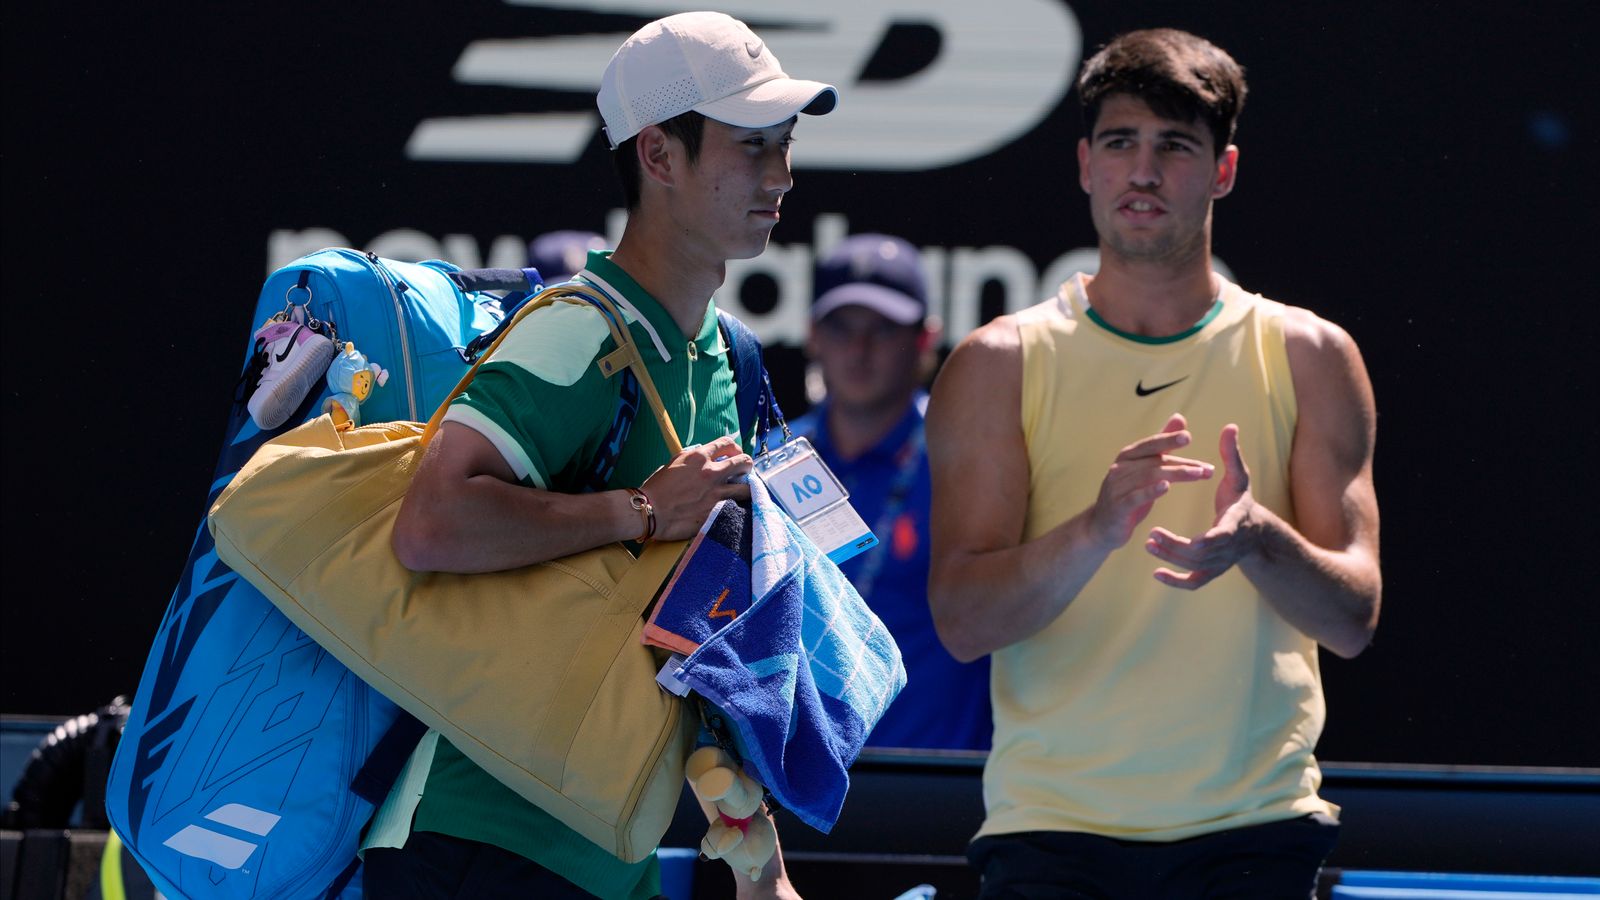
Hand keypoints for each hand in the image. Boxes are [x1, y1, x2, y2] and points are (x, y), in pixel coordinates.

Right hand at [641, 435, 752, 540]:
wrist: (650, 511)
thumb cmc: (656, 488)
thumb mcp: (673, 463)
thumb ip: (691, 457)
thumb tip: (702, 455)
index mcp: (698, 457)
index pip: (726, 443)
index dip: (735, 448)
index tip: (735, 454)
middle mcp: (710, 472)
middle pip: (743, 461)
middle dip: (747, 465)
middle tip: (744, 471)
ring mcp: (716, 492)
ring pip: (746, 487)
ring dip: (747, 488)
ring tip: (744, 490)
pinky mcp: (716, 511)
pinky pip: (737, 506)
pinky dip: (739, 506)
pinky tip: (738, 507)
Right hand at [1087, 413, 1214, 550]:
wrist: (1102, 526)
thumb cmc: (1127, 494)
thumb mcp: (1144, 467)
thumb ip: (1161, 444)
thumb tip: (1179, 417)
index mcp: (1128, 456)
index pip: (1151, 445)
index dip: (1168, 439)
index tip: (1188, 437)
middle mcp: (1121, 467)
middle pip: (1155, 461)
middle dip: (1182, 463)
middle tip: (1206, 468)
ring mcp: (1117, 487)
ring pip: (1149, 476)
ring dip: (1175, 474)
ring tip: (1197, 476)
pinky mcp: (1118, 507)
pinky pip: (1135, 496)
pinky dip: (1151, 491)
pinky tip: (1166, 487)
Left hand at [1146, 423, 1259, 588]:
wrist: (1255, 533)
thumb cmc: (1242, 502)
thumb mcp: (1239, 477)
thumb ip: (1232, 454)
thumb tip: (1230, 426)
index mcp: (1235, 523)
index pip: (1221, 536)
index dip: (1205, 539)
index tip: (1186, 535)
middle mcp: (1229, 548)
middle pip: (1201, 555)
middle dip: (1176, 547)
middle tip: (1151, 534)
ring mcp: (1221, 563)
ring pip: (1195, 568)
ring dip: (1171, 559)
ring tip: (1149, 544)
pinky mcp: (1213, 571)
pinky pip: (1195, 582)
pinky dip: (1176, 582)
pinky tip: (1156, 575)